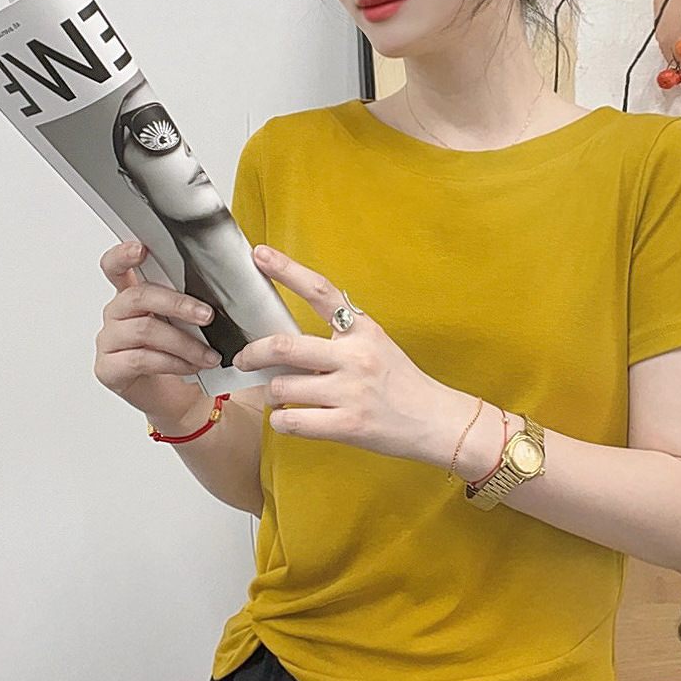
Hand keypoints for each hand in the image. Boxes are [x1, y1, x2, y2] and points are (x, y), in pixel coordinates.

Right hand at [94, 240, 221, 422]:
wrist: (183, 399)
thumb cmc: (186, 354)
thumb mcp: (192, 322)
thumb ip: (194, 300)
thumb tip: (225, 282)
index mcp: (133, 294)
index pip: (116, 266)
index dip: (123, 255)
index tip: (141, 249)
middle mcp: (117, 313)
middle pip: (138, 296)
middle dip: (177, 304)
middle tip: (207, 316)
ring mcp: (109, 341)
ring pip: (144, 330)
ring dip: (184, 343)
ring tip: (210, 354)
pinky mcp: (109, 368)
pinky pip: (142, 359)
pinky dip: (173, 363)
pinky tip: (192, 367)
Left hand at [234, 244, 460, 464]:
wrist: (436, 421)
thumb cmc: (402, 385)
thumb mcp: (377, 346)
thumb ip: (340, 338)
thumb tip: (290, 344)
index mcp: (362, 330)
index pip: (320, 291)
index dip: (286, 270)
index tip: (260, 255)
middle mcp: (355, 356)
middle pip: (283, 347)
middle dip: (252, 354)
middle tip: (244, 360)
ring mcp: (350, 392)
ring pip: (281, 388)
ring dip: (271, 394)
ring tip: (281, 397)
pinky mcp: (346, 425)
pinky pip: (290, 421)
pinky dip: (281, 421)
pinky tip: (290, 418)